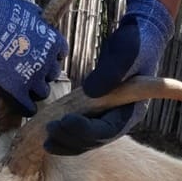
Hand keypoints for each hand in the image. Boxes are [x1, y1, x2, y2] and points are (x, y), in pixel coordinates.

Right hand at [0, 0, 67, 114]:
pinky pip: (28, 108)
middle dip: (41, 71)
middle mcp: (47, 62)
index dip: (48, 54)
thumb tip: (40, 23)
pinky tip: (19, 102)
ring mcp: (32, 79)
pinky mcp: (15, 93)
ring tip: (20, 84)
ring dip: (34, 89)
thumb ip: (37, 22)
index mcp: (53, 42)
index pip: (60, 54)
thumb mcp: (27, 10)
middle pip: (52, 74)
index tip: (36, 53)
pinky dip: (26, 107)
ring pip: (42, 92)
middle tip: (25, 68)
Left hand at [44, 0, 173, 154]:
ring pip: (86, 141)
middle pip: (95, 140)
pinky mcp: (96, 112)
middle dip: (72, 139)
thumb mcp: (126, 53)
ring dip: (66, 142)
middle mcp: (120, 119)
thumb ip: (111, 72)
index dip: (86, 131)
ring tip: (45, 141)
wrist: (136, 37)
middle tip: (50, 128)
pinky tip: (48, 136)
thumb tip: (90, 92)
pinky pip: (80, 131)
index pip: (108, 130)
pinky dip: (66, 135)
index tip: (65, 121)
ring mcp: (108, 117)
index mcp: (132, 110)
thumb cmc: (135, 44)